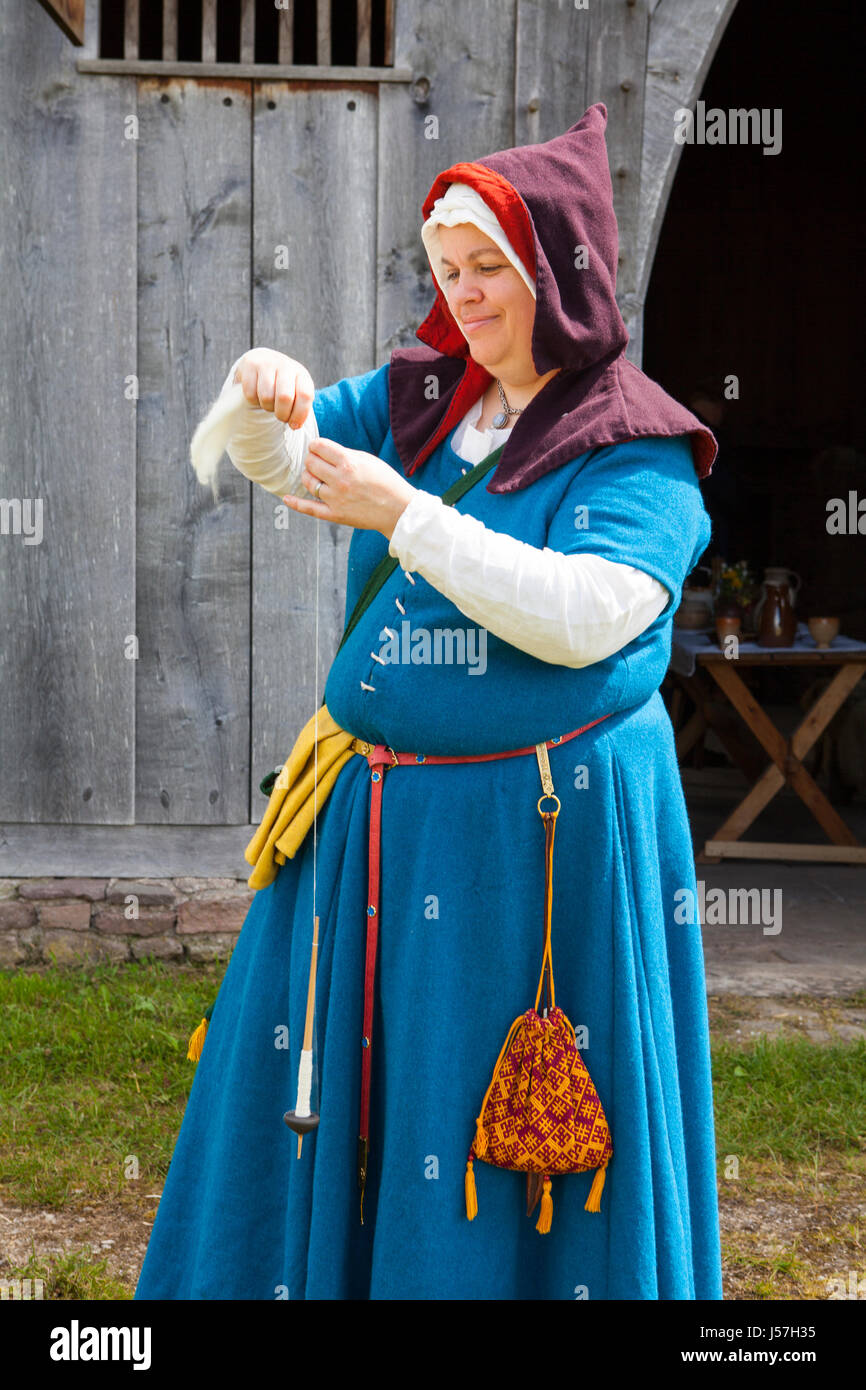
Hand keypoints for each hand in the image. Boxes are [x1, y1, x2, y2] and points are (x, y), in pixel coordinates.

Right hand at [232, 348, 313, 428]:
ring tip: (269, 403)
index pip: (305, 395)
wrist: (264, 360)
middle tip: (280, 416)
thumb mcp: (296, 392)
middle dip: (282, 414)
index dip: (300, 414)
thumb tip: (295, 425)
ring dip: (267, 407)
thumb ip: (299, 408)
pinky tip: (257, 395)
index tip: (294, 425)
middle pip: (285, 397)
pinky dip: (253, 400)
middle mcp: (285, 366)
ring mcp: (267, 364)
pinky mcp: (250, 365)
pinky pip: (250, 393)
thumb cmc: (283, 384)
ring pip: (266, 397)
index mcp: (301, 374)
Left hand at [283, 438, 415, 539]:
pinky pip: (309, 508)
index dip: (316, 445)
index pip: (319, 447)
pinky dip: (296, 503)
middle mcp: (339, 480)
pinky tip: (286, 498)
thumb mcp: (368, 460)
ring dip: (309, 476)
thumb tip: (323, 450)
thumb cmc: (386, 482)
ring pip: (308, 482)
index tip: (318, 448)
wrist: (398, 510)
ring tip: (316, 475)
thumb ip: (345, 454)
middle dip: (312, 459)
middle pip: (311, 463)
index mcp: (348, 463)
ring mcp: (335, 498)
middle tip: (319, 462)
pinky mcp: (334, 514)